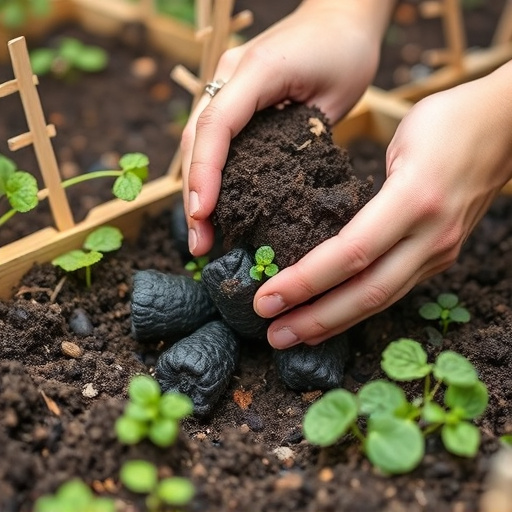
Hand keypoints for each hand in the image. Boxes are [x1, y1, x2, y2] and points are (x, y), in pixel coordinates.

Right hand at [181, 0, 393, 254]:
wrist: (338, 18)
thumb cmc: (344, 50)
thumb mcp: (334, 93)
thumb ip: (304, 135)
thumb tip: (279, 185)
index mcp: (254, 72)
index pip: (216, 126)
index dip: (204, 173)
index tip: (203, 213)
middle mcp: (228, 76)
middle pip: (195, 140)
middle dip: (193, 193)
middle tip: (198, 241)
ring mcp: (225, 85)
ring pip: (197, 142)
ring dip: (195, 189)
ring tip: (201, 234)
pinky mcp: (232, 99)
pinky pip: (213, 139)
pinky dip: (208, 174)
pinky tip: (213, 205)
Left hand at [254, 66, 511, 347]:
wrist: (508, 125)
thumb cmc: (449, 120)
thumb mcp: (400, 142)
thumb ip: (365, 191)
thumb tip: (324, 229)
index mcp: (415, 198)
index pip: (351, 253)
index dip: (305, 282)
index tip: (266, 298)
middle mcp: (431, 235)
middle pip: (366, 292)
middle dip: (315, 318)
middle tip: (273, 335)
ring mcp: (440, 250)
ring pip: (381, 300)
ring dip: (334, 322)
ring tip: (294, 335)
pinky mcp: (441, 256)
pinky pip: (394, 289)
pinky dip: (359, 308)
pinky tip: (333, 316)